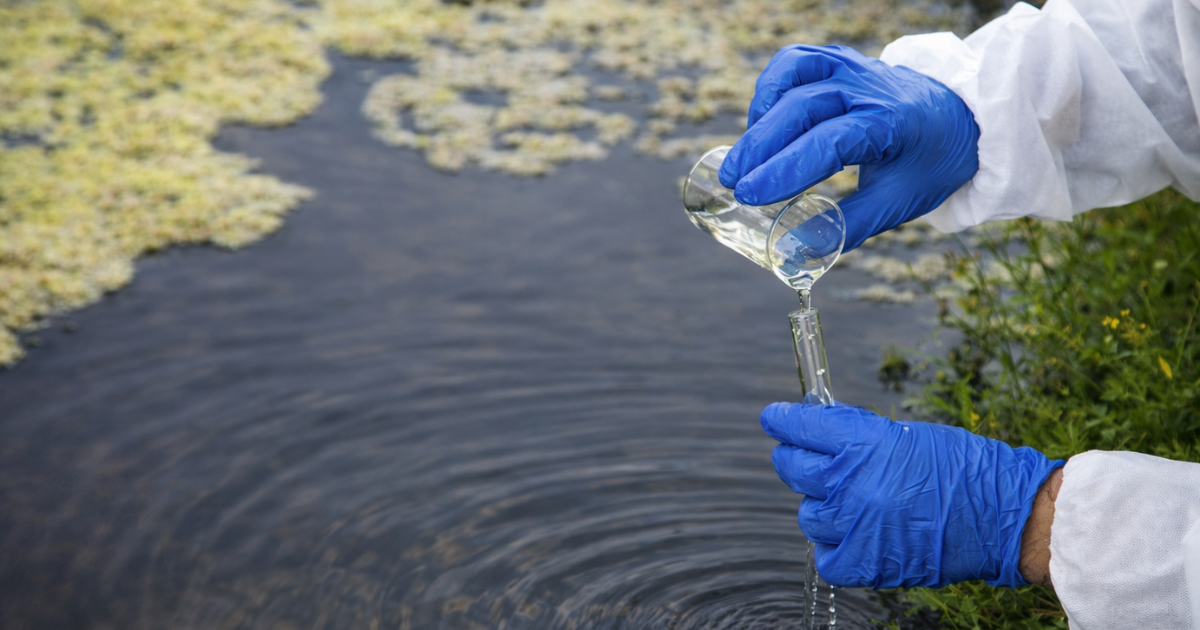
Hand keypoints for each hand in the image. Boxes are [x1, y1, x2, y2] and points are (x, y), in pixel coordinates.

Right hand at [719, 45, 979, 250]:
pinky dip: (770, 87)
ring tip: (746, 153)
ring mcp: (851, 67)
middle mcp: (867, 88)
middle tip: (733, 182)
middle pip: (800, 107)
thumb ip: (846, 227)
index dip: (784, 170)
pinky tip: (762, 120)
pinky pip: (794, 62)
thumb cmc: (930, 162)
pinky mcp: (838, 59)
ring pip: (792, 75)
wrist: (963, 116)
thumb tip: (794, 253)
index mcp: (889, 124)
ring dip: (761, 115)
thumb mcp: (898, 202)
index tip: (750, 196)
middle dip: (759, 148)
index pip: (827, 142)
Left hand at [760, 402, 1062, 588]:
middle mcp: (851, 483)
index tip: (774, 419)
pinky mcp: (864, 562)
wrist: (1004, 516)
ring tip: (853, 504)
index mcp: (862, 443)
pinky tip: (856, 536)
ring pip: (808, 514)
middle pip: (792, 468)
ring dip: (823, 507)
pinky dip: (835, 547)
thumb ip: (858, 435)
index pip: (800, 427)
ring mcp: (854, 525)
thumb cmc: (963, 468)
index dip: (782, 421)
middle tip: (807, 460)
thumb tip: (819, 427)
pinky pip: (825, 556)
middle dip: (795, 460)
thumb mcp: (906, 436)